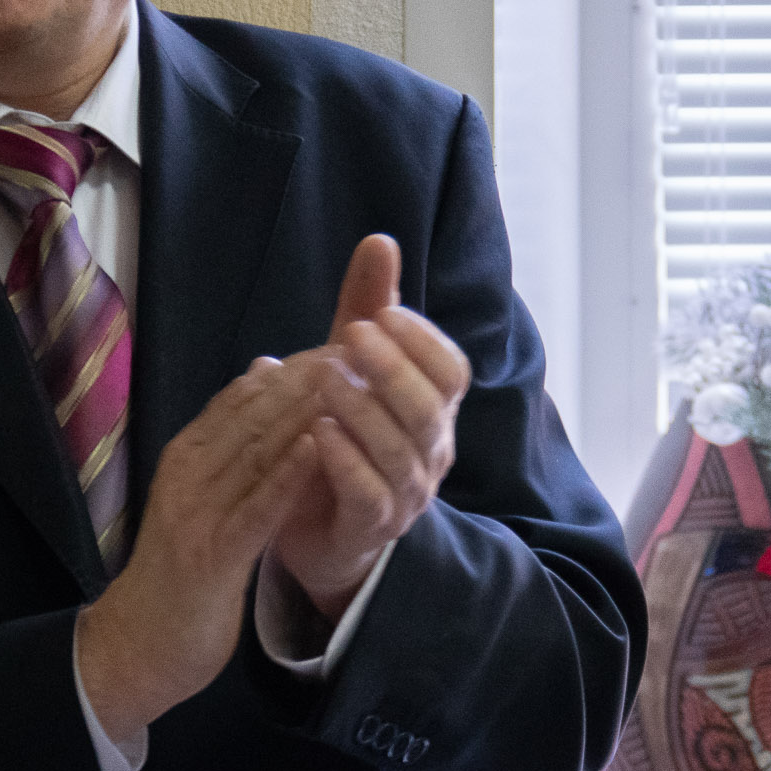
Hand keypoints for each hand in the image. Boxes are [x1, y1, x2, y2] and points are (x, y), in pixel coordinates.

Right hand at [75, 355, 324, 737]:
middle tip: (356, 346)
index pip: (244, 397)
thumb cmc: (180, 572)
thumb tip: (262, 371)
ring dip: (304, 413)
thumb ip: (231, 440)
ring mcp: (197, 514)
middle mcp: (188, 475)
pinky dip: (287, 475)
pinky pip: (256, 508)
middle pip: (253, 414)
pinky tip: (318, 448)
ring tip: (349, 379)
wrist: (138, 645)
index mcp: (187, 457)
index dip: (295, 367)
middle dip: (307, 378)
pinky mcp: (213, 555)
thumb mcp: (204, 496)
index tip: (341, 340)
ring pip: (256, 451)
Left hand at [266, 234, 471, 619]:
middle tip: (352, 335)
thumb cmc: (343, 438)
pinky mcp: (372, 529)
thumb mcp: (350, 367)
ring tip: (325, 380)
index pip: (452, 372)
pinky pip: (370, 495)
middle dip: (393, 369)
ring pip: (400, 451)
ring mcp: (406, 495)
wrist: (318, 529)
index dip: (422, 341)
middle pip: (430, 408)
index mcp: (433, 412)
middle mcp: (430, 452)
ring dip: (364, 411)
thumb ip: (367, 308)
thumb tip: (380, 240)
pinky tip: (318, 433)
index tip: (382, 312)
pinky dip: (346, 463)